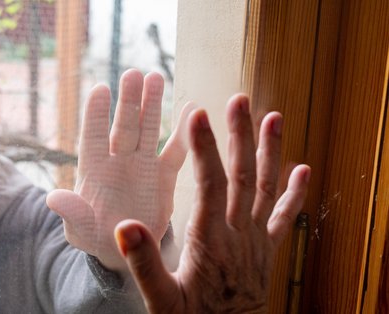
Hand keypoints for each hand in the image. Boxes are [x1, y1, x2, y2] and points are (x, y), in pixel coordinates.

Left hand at [46, 69, 189, 270]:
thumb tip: (53, 198)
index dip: (96, 114)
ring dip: (152, 106)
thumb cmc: (94, 235)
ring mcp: (142, 165)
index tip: (100, 89)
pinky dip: (184, 133)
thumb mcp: (79, 228)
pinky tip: (192, 110)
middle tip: (133, 74)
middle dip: (128, 101)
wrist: (126, 250)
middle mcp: (118, 160)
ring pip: (148, 130)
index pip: (93, 136)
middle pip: (124, 126)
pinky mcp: (164, 175)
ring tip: (156, 77)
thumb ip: (71, 212)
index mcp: (94, 168)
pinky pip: (175, 151)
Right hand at [115, 94, 309, 311]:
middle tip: (240, 99)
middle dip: (240, 136)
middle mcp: (239, 237)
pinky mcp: (268, 253)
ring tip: (273, 117)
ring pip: (267, 190)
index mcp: (211, 242)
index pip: (210, 185)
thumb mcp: (159, 299)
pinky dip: (295, 193)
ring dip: (272, 152)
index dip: (204, 149)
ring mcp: (258, 243)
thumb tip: (125, 226)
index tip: (199, 115)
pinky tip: (303, 169)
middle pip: (244, 177)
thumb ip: (143, 262)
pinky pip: (284, 218)